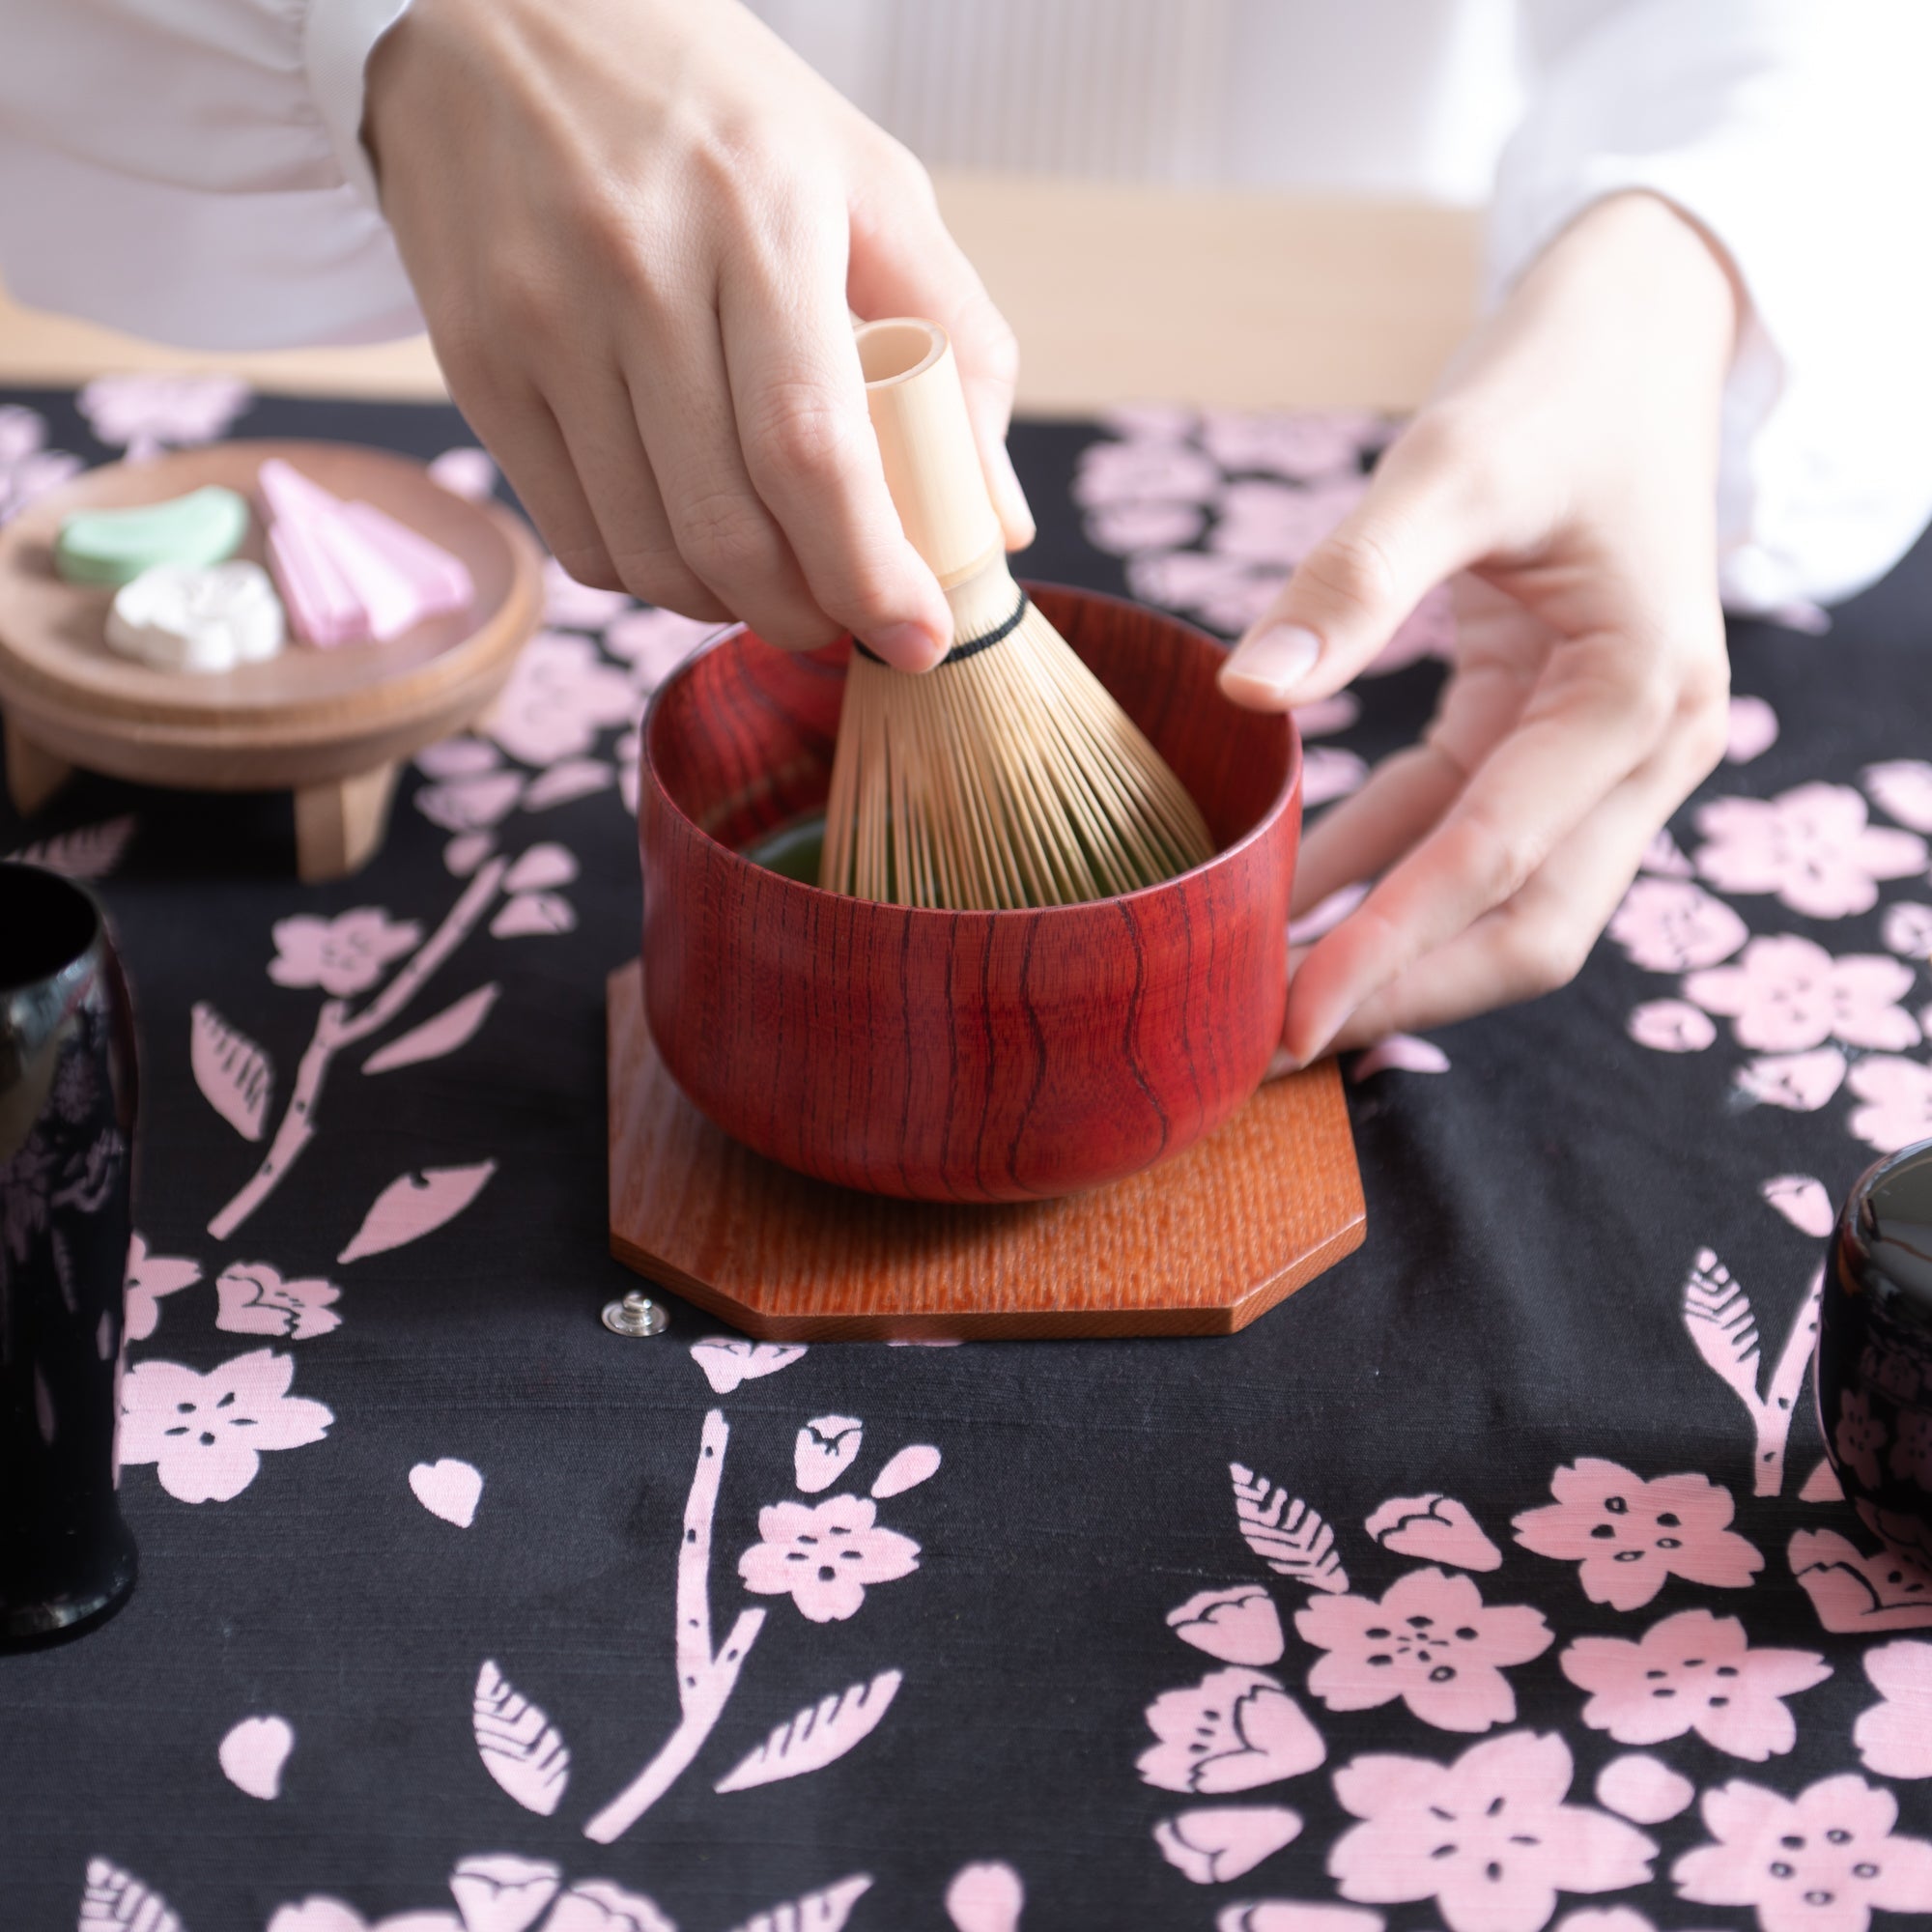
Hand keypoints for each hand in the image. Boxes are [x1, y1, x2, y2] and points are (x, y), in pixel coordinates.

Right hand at [362, 0, 1032, 669]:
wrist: (491, 11)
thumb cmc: (712, 106)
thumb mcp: (863, 175)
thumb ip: (959, 337)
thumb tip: (998, 520)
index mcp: (757, 215)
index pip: (811, 452)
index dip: (870, 573)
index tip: (918, 638)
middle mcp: (635, 272)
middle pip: (726, 527)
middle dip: (805, 614)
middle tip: (848, 620)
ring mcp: (540, 323)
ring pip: (646, 552)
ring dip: (727, 607)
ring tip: (775, 586)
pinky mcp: (474, 363)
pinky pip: (574, 533)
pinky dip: (647, 576)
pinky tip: (691, 549)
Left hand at [1219, 193, 1740, 1059]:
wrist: (1637, 325)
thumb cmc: (1559, 382)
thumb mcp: (1454, 462)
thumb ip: (1354, 578)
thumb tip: (1247, 691)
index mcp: (1640, 696)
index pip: (1497, 860)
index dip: (1390, 946)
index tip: (1292, 1014)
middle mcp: (1647, 744)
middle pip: (1528, 922)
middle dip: (1407, 986)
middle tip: (1278, 1041)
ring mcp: (1603, 745)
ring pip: (1500, 893)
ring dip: (1394, 946)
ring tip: (1272, 992)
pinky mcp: (1547, 727)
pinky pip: (1460, 827)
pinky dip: (1383, 868)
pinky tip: (1292, 898)